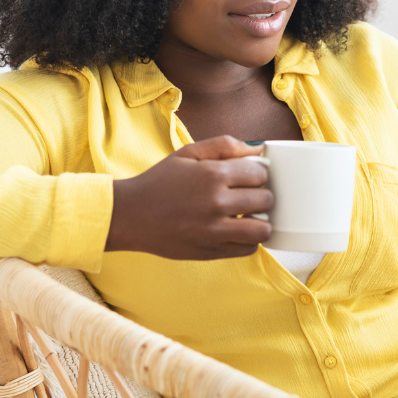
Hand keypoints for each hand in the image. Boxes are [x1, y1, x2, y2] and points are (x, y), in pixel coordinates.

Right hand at [105, 135, 272, 259]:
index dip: (257, 174)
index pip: (260, 173)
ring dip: (260, 220)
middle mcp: (217, 203)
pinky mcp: (211, 251)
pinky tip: (236, 231)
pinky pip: (248, 249)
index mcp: (213, 175)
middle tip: (249, 195)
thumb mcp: (188, 154)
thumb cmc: (160, 182)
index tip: (248, 177)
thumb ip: (224, 146)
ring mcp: (215, 230)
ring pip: (263, 228)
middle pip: (266, 199)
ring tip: (249, 216)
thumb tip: (258, 150)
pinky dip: (248, 240)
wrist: (131, 216)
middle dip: (261, 195)